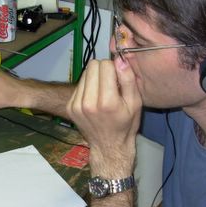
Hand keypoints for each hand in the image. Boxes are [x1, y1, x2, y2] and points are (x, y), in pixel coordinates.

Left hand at [67, 58, 141, 177]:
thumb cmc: (126, 124)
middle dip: (103, 70)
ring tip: (103, 92)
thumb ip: (128, 79)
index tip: (119, 79)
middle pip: (92, 65)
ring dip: (95, 78)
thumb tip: (120, 60)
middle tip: (111, 84)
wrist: (108, 147)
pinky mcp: (70, 107)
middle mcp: (88, 103)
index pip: (105, 65)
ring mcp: (76, 105)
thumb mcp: (135, 103)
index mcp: (107, 102)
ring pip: (84, 73)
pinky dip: (88, 87)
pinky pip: (79, 84)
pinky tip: (94, 99)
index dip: (114, 68)